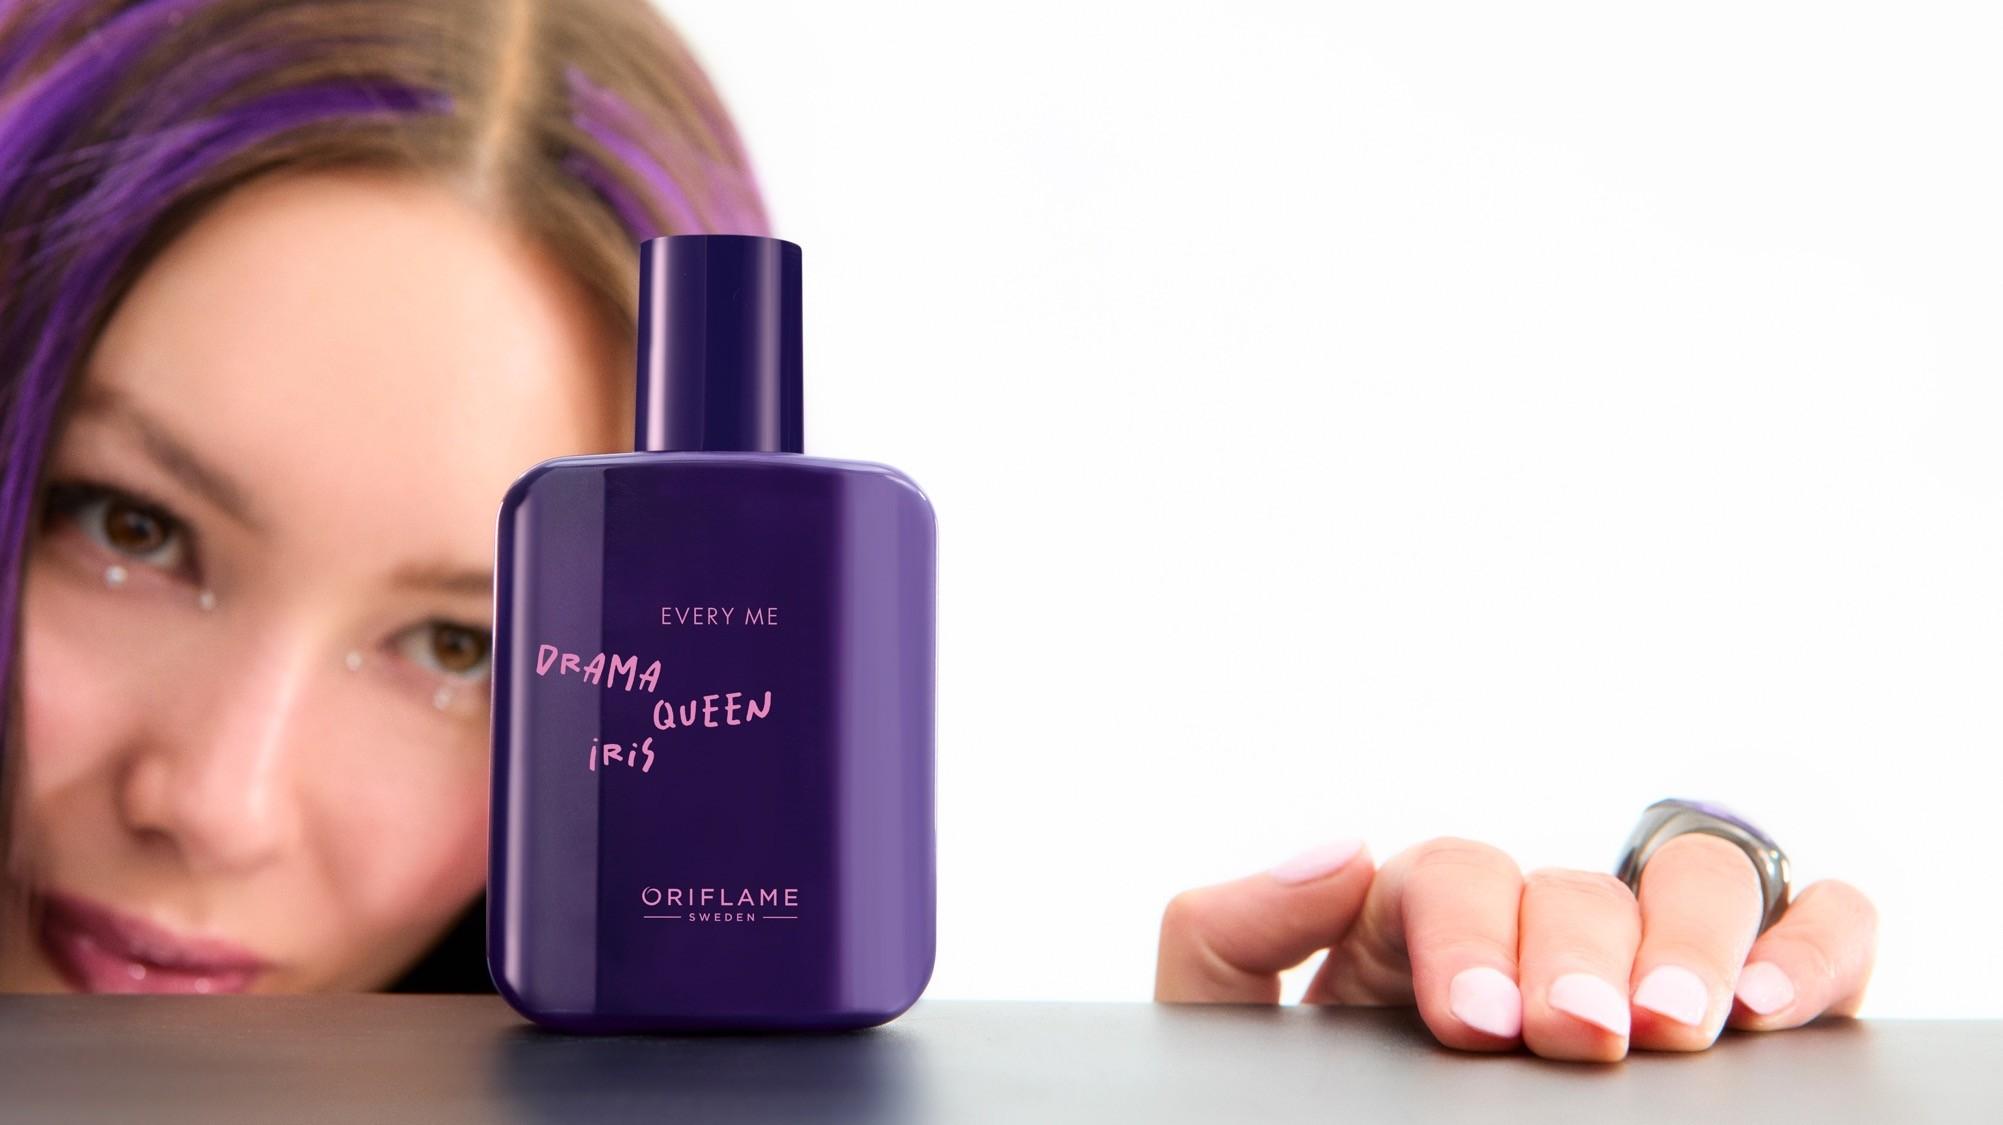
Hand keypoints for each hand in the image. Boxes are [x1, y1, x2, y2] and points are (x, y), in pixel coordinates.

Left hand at [1155, 835, 1875, 1060]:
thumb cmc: (1297, 1102)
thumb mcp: (1223, 1023)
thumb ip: (1231, 934)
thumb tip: (1337, 851)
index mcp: (1416, 928)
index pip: (1456, 874)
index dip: (1471, 931)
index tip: (1475, 1025)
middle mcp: (1536, 931)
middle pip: (1580, 881)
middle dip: (1584, 951)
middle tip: (1584, 1035)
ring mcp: (1640, 959)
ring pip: (1697, 884)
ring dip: (1697, 941)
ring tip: (1682, 1025)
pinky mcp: (1740, 1005)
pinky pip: (1815, 931)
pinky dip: (1815, 945)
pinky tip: (1776, 1011)